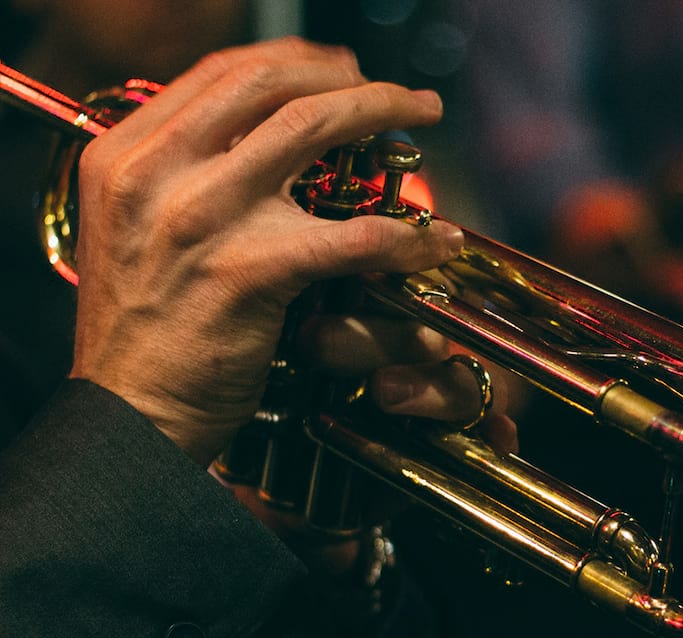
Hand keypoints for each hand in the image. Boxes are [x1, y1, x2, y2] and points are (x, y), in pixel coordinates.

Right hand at [69, 37, 464, 464]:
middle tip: (400, 93)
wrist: (132, 411)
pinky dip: (405, 236)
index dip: (294, 60)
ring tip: (424, 118)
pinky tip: (436, 242)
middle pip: (270, 86)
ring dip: (382, 112)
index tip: (341, 67)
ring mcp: (203, 218)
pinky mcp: (250, 271)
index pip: (221, 74)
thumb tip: (252, 137)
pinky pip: (350, 236)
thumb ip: (181, 175)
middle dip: (349, 76)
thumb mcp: (134, 228)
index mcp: (127, 154)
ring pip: (311, 129)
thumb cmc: (144, 330)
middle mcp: (158, 172)